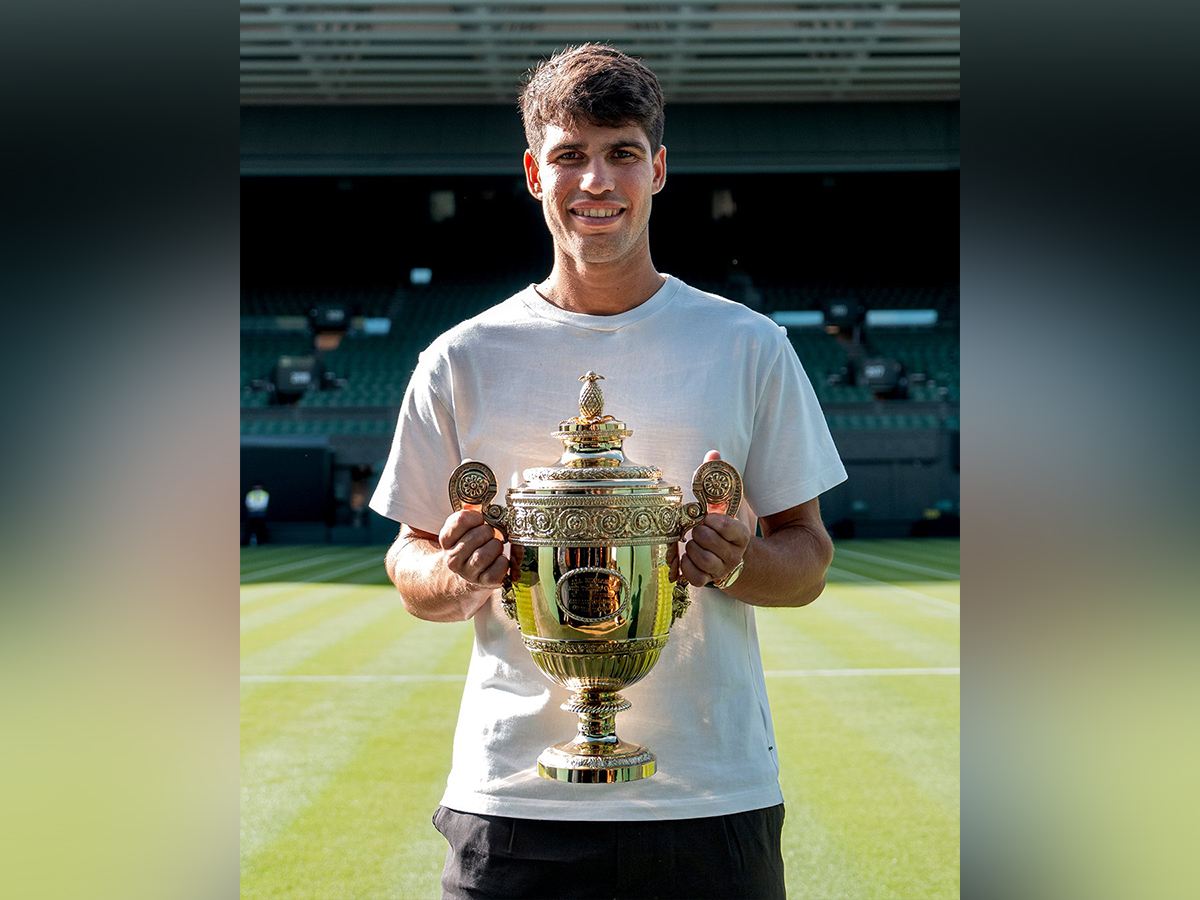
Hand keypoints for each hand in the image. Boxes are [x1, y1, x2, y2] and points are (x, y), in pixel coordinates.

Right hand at [439, 509, 508, 588]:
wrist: (469, 574)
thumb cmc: (470, 546)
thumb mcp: (463, 529)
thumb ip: (469, 515)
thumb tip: (485, 508)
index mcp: (446, 541)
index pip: (460, 520)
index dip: (475, 517)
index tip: (479, 520)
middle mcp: (453, 559)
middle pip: (476, 537)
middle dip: (488, 532)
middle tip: (490, 535)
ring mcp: (468, 573)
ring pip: (484, 555)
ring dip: (496, 547)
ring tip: (494, 547)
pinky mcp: (484, 582)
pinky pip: (498, 568)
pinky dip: (504, 562)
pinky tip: (499, 559)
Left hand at [671, 450, 750, 586]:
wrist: (737, 561)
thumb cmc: (725, 528)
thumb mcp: (726, 505)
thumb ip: (719, 479)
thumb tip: (713, 452)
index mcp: (741, 534)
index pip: (726, 526)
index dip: (713, 519)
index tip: (709, 517)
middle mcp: (734, 554)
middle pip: (706, 538)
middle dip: (697, 531)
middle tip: (698, 529)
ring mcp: (721, 570)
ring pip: (699, 556)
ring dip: (691, 547)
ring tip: (694, 542)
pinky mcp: (708, 581)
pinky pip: (693, 575)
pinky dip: (686, 565)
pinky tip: (688, 557)